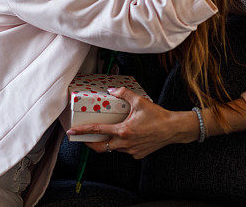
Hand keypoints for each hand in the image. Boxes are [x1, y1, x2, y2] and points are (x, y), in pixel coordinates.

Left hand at [65, 87, 194, 159]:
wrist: (173, 129)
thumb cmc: (157, 115)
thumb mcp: (139, 101)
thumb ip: (123, 93)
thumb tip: (111, 90)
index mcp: (123, 131)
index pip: (98, 131)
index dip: (83, 131)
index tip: (72, 132)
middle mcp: (125, 144)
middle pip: (101, 147)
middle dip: (90, 144)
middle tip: (84, 138)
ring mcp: (131, 151)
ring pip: (113, 148)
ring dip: (108, 142)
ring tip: (107, 132)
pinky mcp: (138, 154)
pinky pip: (124, 150)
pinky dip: (121, 144)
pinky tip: (126, 135)